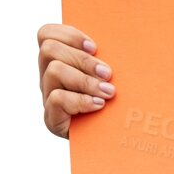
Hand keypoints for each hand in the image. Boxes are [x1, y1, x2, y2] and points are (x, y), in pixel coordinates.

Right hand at [36, 22, 113, 139]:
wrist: (115, 139)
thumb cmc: (117, 102)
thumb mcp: (112, 75)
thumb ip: (109, 56)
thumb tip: (127, 34)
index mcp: (60, 60)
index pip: (46, 34)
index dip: (68, 34)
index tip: (94, 47)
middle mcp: (49, 76)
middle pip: (49, 49)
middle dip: (83, 59)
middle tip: (108, 73)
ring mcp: (48, 96)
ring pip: (54, 71)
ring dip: (85, 80)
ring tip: (108, 92)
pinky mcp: (52, 118)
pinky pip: (57, 99)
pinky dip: (81, 100)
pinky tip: (99, 105)